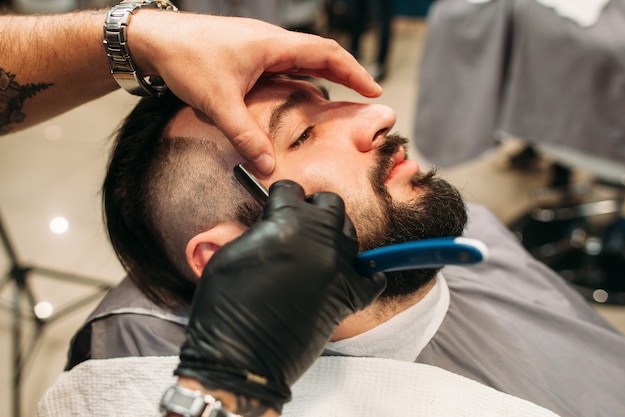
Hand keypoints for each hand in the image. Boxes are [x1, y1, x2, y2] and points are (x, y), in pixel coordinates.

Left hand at [128, 11, 382, 174]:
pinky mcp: (246, 54)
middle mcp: (271, 42)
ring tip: (336, 100)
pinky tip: (296, 96)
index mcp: (273, 45)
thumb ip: (244, 135)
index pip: (326, 54)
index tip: (374, 89)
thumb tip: (266, 165)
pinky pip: (283, 65)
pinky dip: (298, 79)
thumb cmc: (186, 57)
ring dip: (322, 76)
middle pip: (320, 55)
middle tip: (364, 96)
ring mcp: (259, 46)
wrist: (153, 38)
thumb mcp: (218, 101)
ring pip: (301, 60)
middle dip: (345, 75)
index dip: (354, 72)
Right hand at [175, 180, 385, 411]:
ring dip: (334, 235)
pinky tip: (348, 274)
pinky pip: (373, 276)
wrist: (240, 357)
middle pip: (330, 204)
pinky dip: (365, 273)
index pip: (292, 190)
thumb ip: (259, 230)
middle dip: (313, 208)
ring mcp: (338, 267)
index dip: (280, 198)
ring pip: (350, 232)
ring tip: (316, 249)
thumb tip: (274, 224)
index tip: (276, 206)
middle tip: (298, 224)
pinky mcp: (349, 296)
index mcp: (286, 221)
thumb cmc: (225, 308)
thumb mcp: (230, 254)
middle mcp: (319, 238)